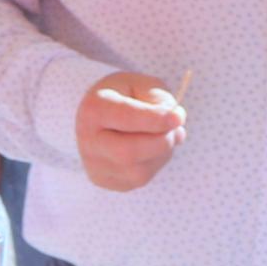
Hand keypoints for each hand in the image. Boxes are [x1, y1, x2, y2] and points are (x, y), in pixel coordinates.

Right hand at [74, 72, 186, 192]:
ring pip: (139, 171)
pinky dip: (154, 164)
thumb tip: (175, 124)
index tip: (178, 117)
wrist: (104, 116)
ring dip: (162, 153)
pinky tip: (150, 148)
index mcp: (94, 109)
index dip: (155, 119)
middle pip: (130, 152)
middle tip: (175, 127)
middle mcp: (88, 142)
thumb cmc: (126, 96)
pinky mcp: (106, 181)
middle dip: (162, 141)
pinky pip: (140, 180)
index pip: (125, 117)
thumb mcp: (142, 84)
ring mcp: (95, 166)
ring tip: (161, 135)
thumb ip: (159, 99)